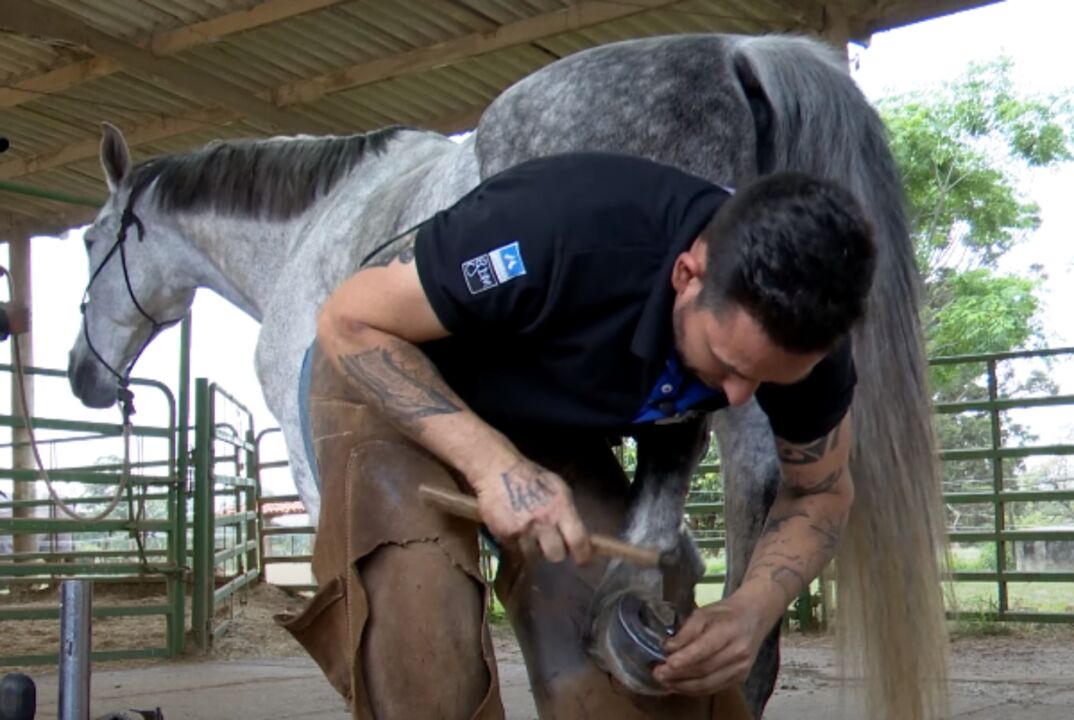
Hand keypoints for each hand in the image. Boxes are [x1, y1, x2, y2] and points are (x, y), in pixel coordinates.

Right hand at [473, 458, 591, 564]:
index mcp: (561, 507)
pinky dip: (517, 544)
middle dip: (555, 552)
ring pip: (534, 556)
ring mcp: (523, 529)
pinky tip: (515, 529)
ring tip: (530, 535)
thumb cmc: (531, 477)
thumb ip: (568, 512)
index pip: (578, 540)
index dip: (583, 555)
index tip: (583, 560)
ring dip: (534, 549)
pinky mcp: (505, 534)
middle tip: (551, 545)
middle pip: (556, 555)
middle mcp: (544, 520)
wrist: (498, 470)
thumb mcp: (558, 489)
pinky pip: (515, 550)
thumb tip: (580, 535)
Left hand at [651, 596, 766, 695]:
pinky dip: (695, 690)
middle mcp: (738, 652)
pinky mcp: (740, 678)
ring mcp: (741, 668)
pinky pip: (714, 689)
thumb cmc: (724, 613)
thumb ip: (686, 631)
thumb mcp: (703, 612)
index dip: (685, 658)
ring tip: (665, 682)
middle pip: (705, 669)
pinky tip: (680, 686)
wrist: (753, 618)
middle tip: (658, 674)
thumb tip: (668, 648)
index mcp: (729, 630)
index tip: (667, 663)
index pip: (705, 649)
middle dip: (679, 674)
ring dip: (684, 686)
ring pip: (709, 683)